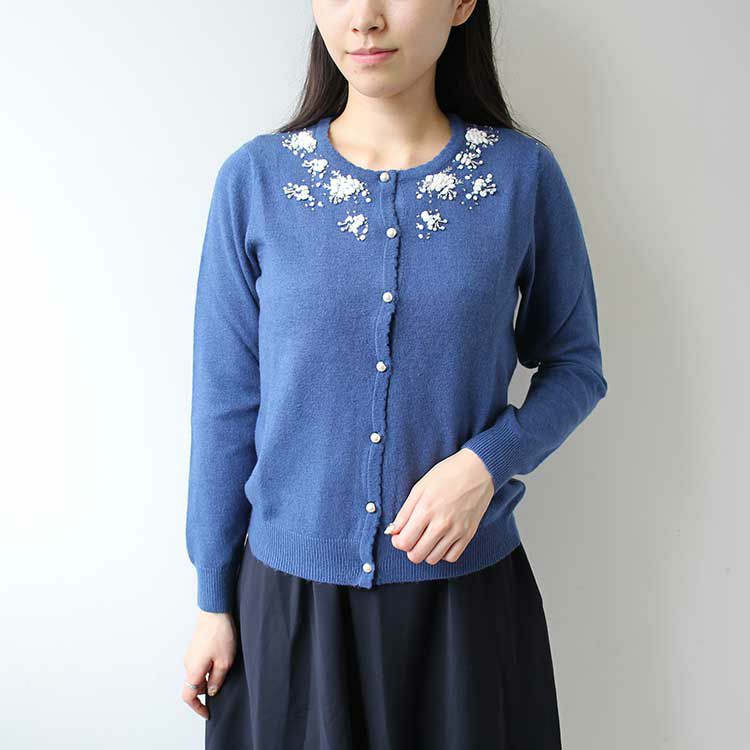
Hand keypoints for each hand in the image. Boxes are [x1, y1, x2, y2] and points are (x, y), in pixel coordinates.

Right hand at [181, 610, 236, 718]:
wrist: (215, 611)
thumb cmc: (220, 634)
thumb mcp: (224, 662)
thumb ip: (217, 680)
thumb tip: (211, 692)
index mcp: (193, 670)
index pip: (188, 696)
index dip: (197, 708)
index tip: (207, 713)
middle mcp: (188, 664)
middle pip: (194, 685)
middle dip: (208, 689)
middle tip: (224, 684)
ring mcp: (190, 654)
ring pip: (198, 674)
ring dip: (209, 676)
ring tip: (226, 666)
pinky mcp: (195, 647)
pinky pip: (200, 663)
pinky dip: (208, 667)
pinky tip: (222, 657)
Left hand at [384, 448, 494, 563]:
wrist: (478, 470)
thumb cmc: (447, 475)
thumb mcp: (419, 488)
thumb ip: (404, 512)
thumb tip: (392, 531)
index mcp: (426, 510)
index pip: (404, 542)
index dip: (397, 542)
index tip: (399, 535)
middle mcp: (441, 524)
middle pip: (416, 555)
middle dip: (409, 549)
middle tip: (412, 537)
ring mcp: (457, 531)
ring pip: (433, 559)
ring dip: (425, 552)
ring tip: (426, 538)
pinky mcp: (468, 534)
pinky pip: (451, 557)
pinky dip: (443, 553)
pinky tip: (441, 540)